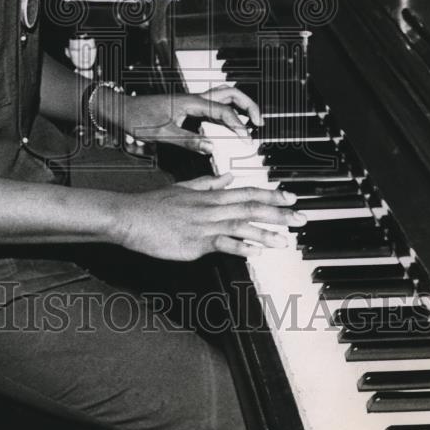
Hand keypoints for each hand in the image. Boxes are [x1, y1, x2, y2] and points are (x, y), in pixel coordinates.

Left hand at [108, 88, 261, 153]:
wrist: (121, 109)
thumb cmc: (137, 118)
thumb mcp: (161, 133)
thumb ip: (188, 141)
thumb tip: (211, 147)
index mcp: (190, 102)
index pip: (222, 110)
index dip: (237, 125)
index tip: (247, 139)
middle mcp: (193, 98)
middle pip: (229, 94)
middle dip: (248, 104)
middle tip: (259, 122)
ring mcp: (191, 101)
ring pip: (223, 96)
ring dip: (239, 106)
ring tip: (251, 122)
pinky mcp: (187, 106)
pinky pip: (214, 105)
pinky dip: (227, 112)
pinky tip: (230, 125)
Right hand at [113, 174, 304, 261]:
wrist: (129, 217)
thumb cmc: (152, 206)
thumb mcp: (183, 188)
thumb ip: (208, 183)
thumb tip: (228, 177)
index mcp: (209, 195)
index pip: (247, 191)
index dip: (272, 194)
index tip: (291, 197)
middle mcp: (210, 208)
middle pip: (251, 207)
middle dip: (279, 213)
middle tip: (300, 218)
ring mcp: (203, 225)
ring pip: (241, 225)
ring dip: (265, 232)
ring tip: (285, 240)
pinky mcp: (194, 242)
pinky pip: (222, 244)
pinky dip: (240, 246)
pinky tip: (254, 252)